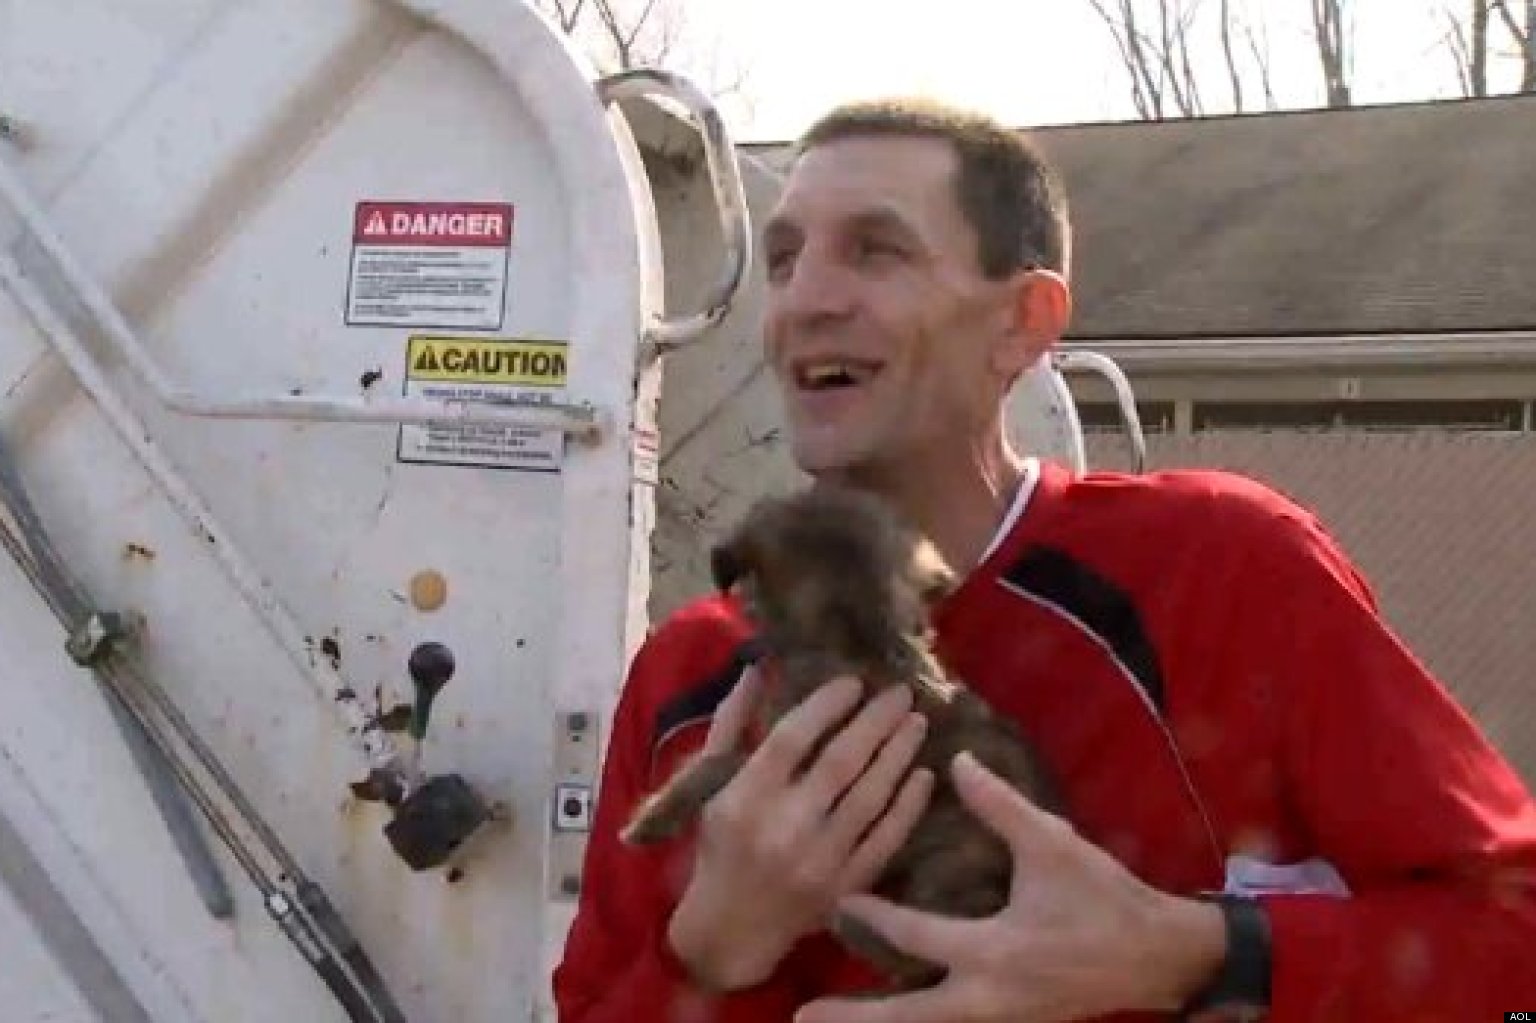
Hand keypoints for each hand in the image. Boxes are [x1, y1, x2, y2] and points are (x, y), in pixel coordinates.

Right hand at [667, 668, 935, 991]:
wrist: (729, 929)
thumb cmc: (717, 845)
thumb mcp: (710, 782)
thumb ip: (732, 723)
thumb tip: (755, 667)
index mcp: (745, 797)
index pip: (792, 738)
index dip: (826, 705)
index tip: (854, 682)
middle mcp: (784, 827)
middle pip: (840, 762)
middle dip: (876, 722)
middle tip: (902, 692)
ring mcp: (820, 861)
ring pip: (870, 797)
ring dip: (899, 755)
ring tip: (917, 722)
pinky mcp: (846, 888)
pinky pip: (886, 839)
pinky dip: (908, 806)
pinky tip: (924, 776)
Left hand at [794, 752, 1225, 1022]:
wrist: (1159, 958)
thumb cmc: (1104, 898)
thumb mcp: (1054, 846)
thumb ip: (1001, 806)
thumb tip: (957, 761)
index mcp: (996, 952)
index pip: (920, 938)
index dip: (877, 918)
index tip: (838, 902)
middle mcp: (989, 998)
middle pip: (909, 1017)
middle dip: (856, 1020)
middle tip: (801, 1018)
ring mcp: (998, 1018)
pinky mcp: (1007, 1021)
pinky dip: (914, 1022)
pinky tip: (884, 1016)